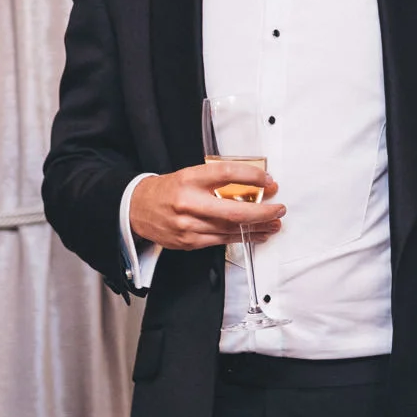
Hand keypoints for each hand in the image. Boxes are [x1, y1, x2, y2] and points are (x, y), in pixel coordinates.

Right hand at [130, 162, 282, 250]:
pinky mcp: (189, 242)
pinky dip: (243, 238)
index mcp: (190, 179)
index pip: (227, 174)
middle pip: (234, 211)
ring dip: (258, 228)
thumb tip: (254, 184)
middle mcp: (189, 203)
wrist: (137, 209)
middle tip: (280, 209)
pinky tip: (257, 235)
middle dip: (263, 212)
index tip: (269, 180)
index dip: (253, 176)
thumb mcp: (191, 174)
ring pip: (231, 230)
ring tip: (275, 224)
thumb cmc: (169, 190)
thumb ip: (218, 179)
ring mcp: (189, 226)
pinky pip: (222, 241)